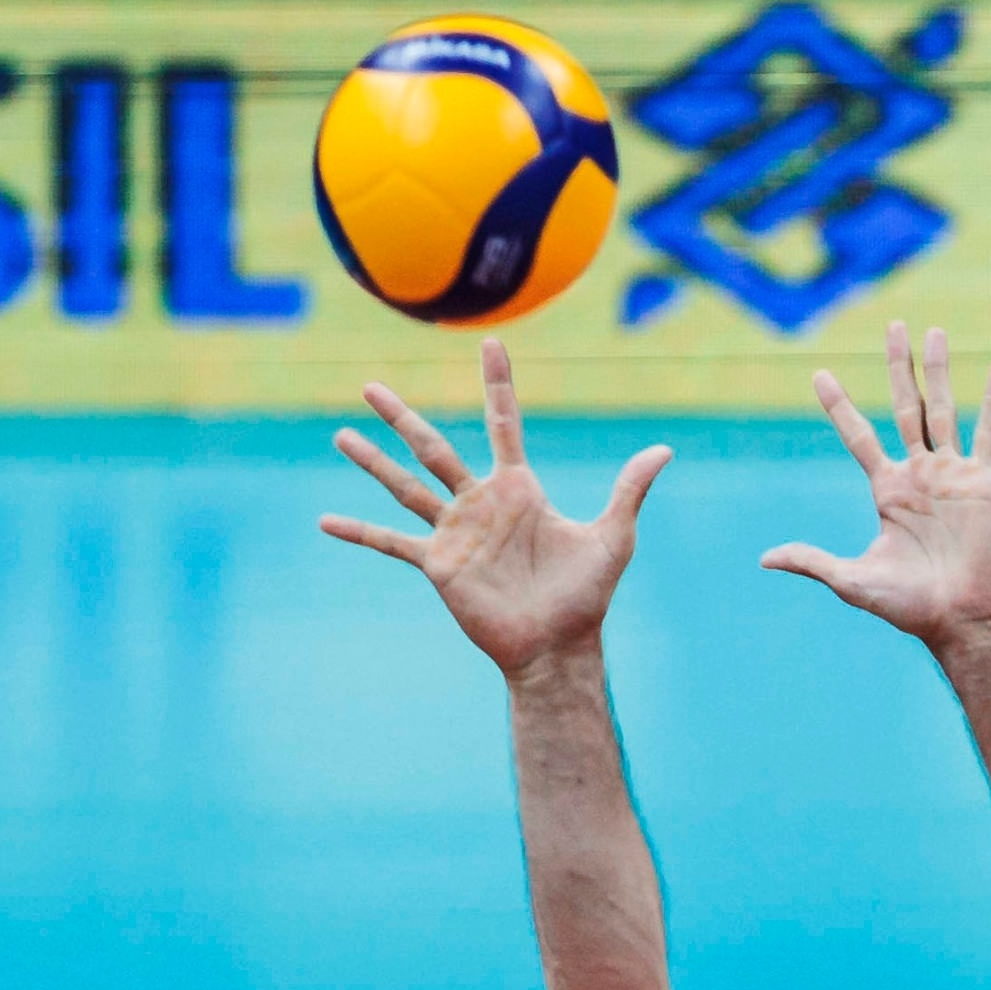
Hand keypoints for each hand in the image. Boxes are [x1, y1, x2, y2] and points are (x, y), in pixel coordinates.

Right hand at [320, 336, 670, 677]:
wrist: (557, 646)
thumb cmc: (586, 595)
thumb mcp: (613, 537)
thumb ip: (629, 490)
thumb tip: (664, 450)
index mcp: (519, 488)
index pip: (502, 422)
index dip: (496, 383)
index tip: (488, 343)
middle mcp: (480, 504)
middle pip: (433, 447)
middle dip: (402, 416)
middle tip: (370, 384)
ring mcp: (455, 533)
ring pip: (406, 485)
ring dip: (373, 461)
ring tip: (342, 434)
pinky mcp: (439, 566)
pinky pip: (392, 544)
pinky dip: (360, 532)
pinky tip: (326, 520)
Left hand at [761, 323, 990, 651]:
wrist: (960, 620)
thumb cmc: (908, 607)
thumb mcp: (852, 581)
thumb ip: (813, 561)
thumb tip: (764, 559)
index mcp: (886, 492)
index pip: (858, 436)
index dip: (838, 406)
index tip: (819, 375)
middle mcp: (917, 475)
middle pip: (904, 407)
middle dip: (897, 367)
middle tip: (892, 326)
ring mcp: (951, 474)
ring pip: (943, 408)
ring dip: (939, 370)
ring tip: (934, 331)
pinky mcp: (983, 481)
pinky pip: (988, 430)